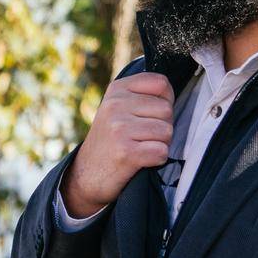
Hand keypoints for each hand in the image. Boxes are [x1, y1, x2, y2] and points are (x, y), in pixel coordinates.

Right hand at [61, 72, 175, 215]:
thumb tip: (170, 92)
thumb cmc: (110, 139)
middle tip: (143, 136)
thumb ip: (141, 94)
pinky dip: (157, 159)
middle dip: (163, 126)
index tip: (152, 113)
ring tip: (141, 147)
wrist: (87, 174)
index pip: (161, 83)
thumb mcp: (117, 107)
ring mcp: (120, 128)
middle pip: (167, 110)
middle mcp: (116, 105)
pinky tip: (141, 159)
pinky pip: (161, 151)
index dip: (166, 100)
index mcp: (117, 90)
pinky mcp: (126, 152)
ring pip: (167, 131)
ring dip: (160, 144)